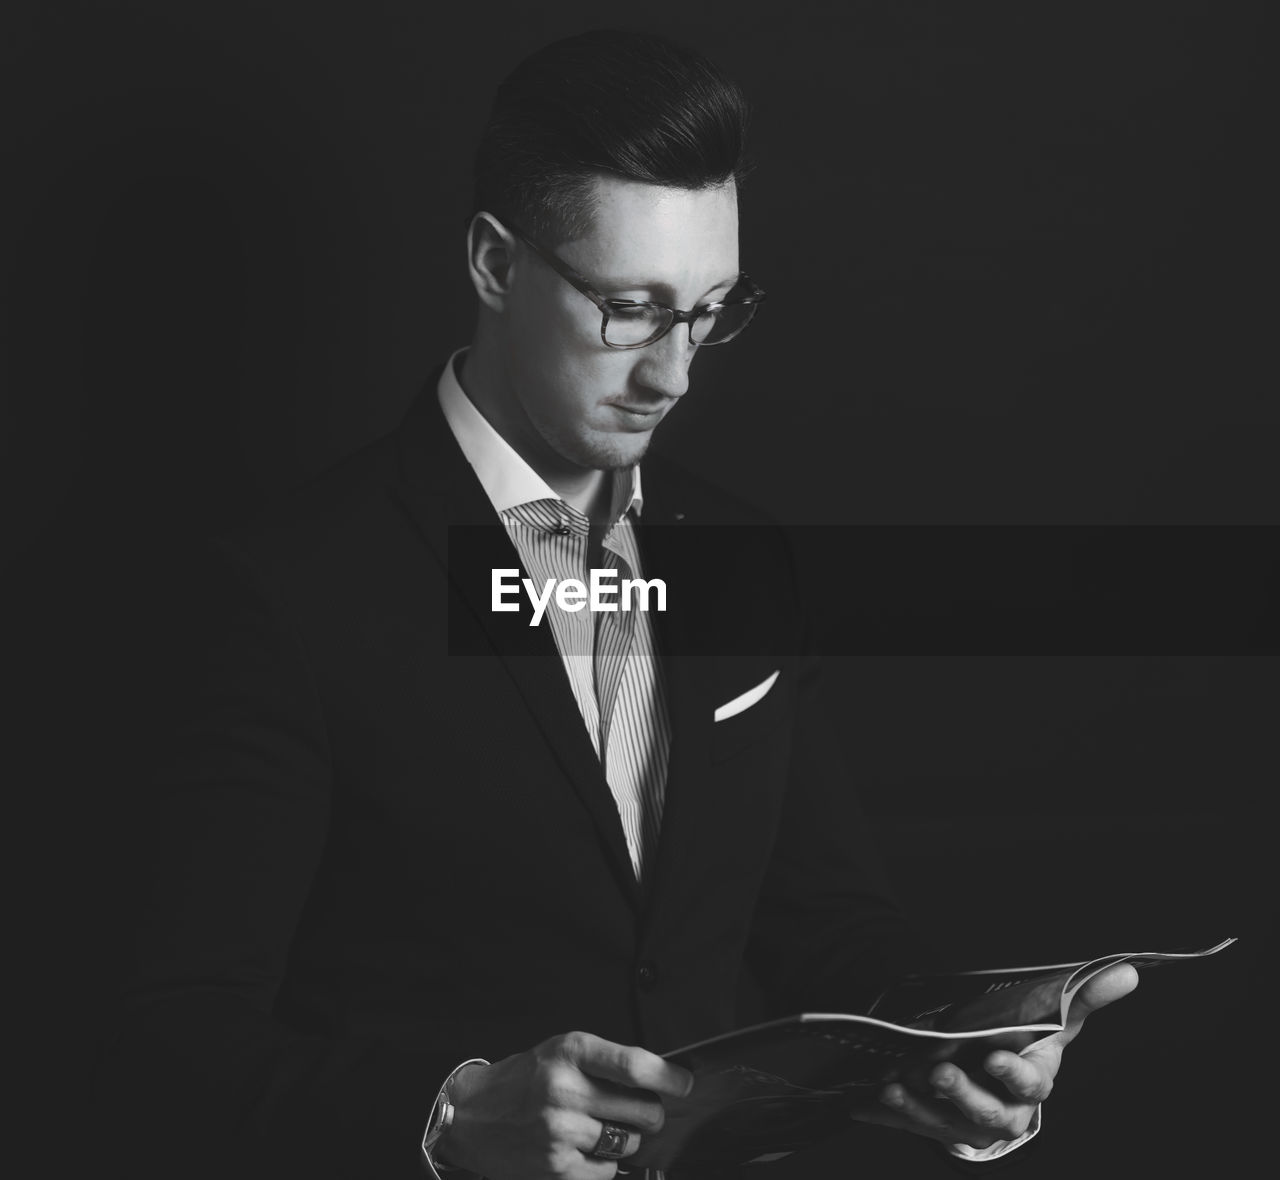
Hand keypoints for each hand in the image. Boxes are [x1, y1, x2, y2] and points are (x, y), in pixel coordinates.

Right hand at [438, 1030, 693, 1179]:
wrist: (472, 1116)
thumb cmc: (525, 1079)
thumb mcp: (562, 1052)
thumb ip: (606, 1063)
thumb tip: (661, 1081)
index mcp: (571, 1051)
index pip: (634, 1065)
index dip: (669, 1078)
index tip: (685, 1084)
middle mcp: (566, 1089)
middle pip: (643, 1110)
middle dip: (650, 1114)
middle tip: (639, 1111)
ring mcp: (561, 1131)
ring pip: (629, 1143)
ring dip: (624, 1139)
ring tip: (597, 1127)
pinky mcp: (557, 1168)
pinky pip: (607, 1171)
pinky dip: (603, 1162)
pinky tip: (581, 1148)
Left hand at [851, 962, 1138, 1150]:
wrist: (996, 1073)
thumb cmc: (1027, 1041)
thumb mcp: (1055, 1017)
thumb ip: (1085, 995)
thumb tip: (1130, 971)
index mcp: (1030, 1083)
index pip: (1028, 1086)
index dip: (1013, 1074)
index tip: (996, 1056)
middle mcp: (998, 1110)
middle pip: (984, 1112)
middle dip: (961, 1094)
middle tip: (938, 1072)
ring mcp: (962, 1119)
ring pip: (941, 1122)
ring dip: (916, 1106)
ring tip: (892, 1085)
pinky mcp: (929, 1120)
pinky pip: (904, 1122)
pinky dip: (882, 1113)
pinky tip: (859, 1102)